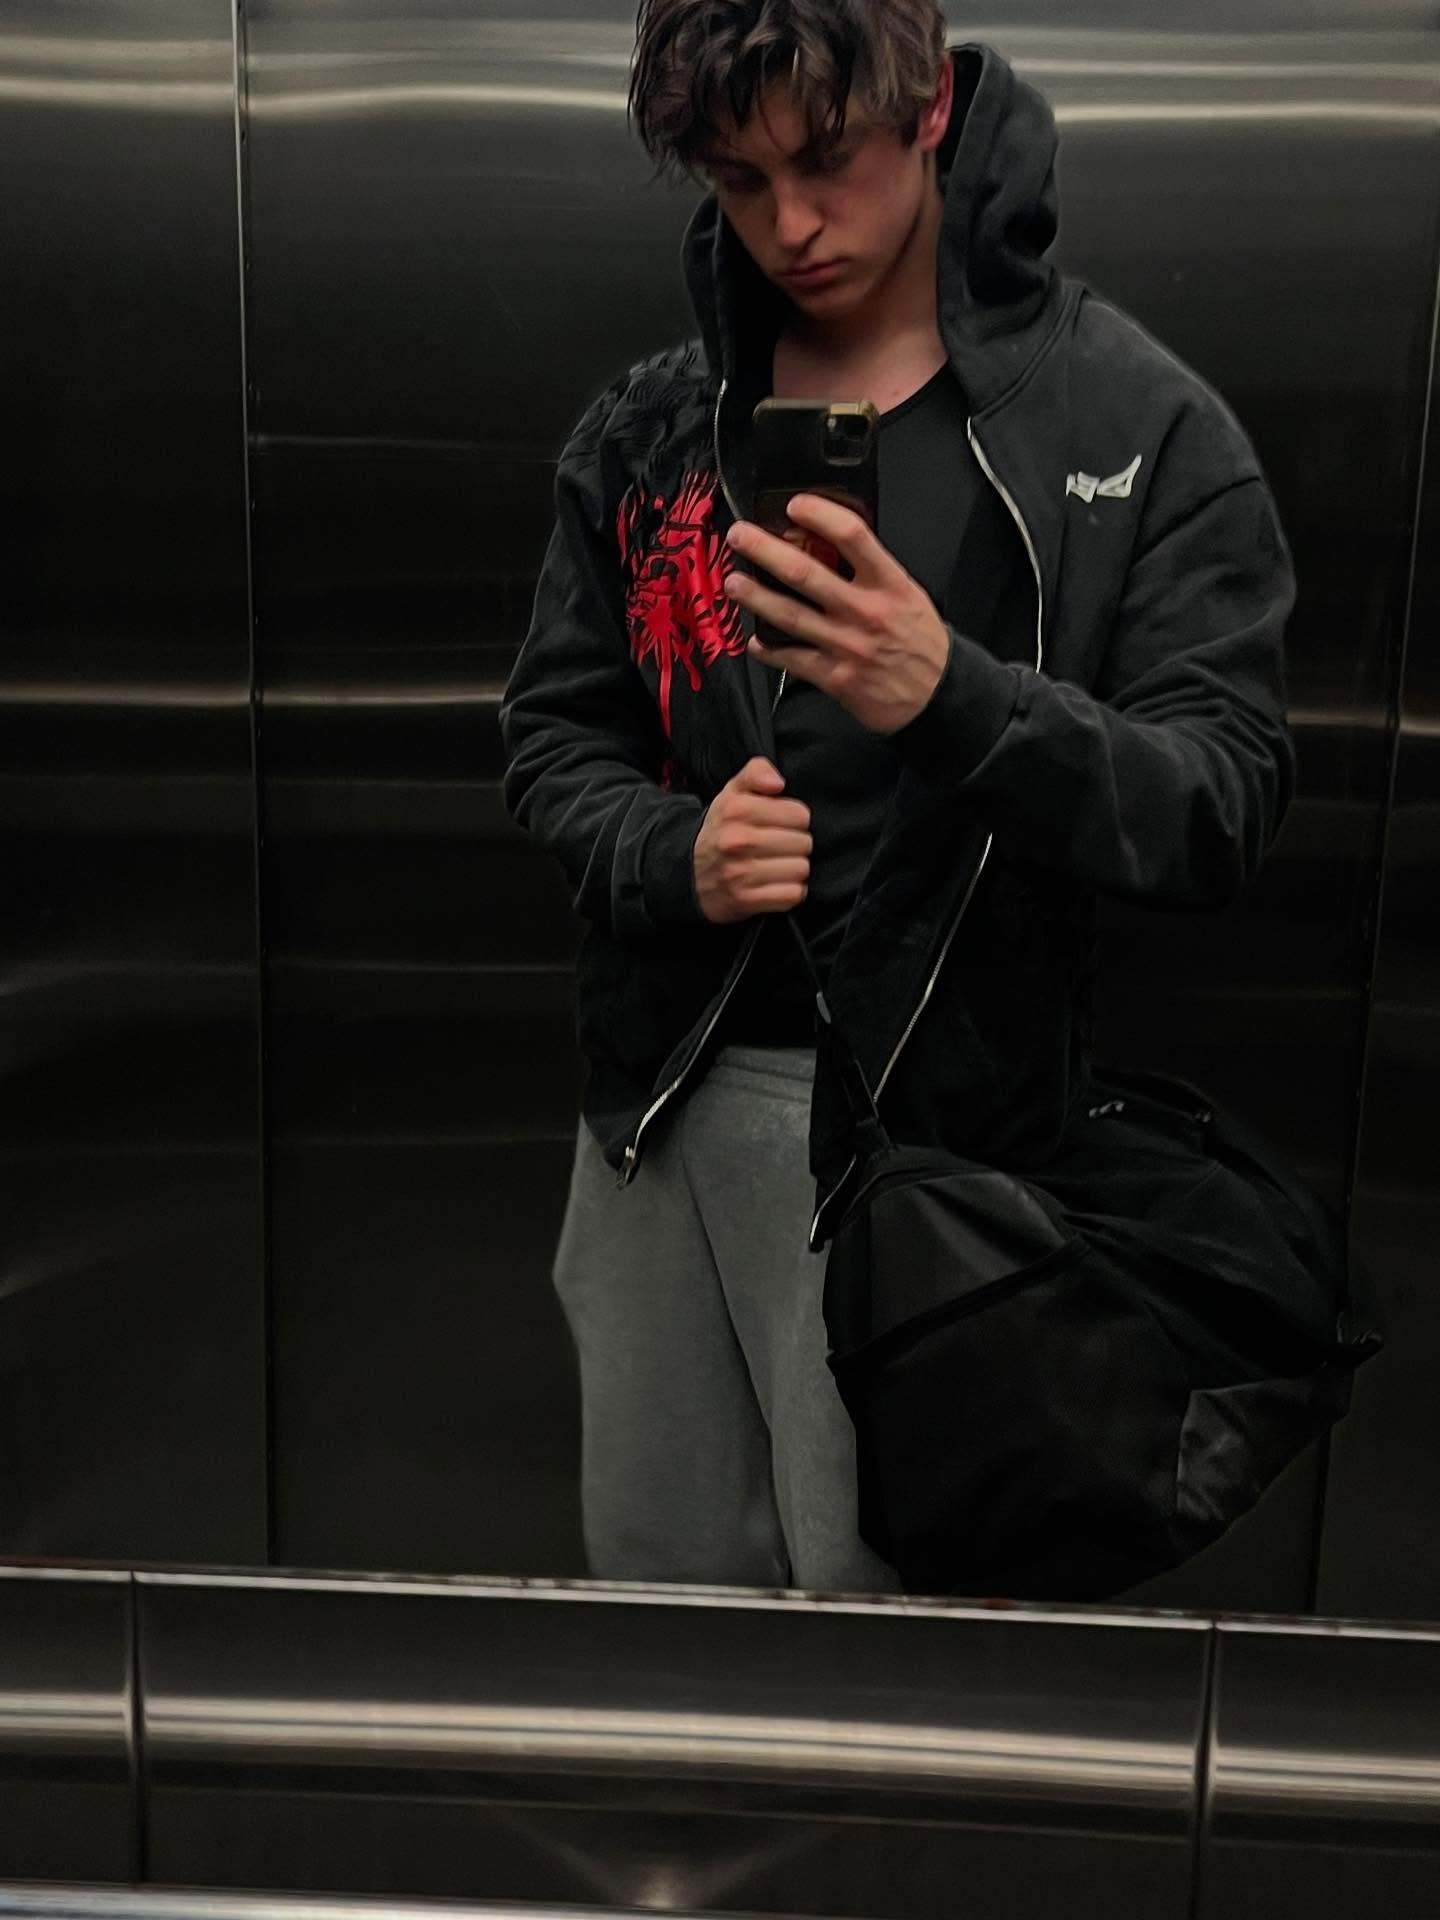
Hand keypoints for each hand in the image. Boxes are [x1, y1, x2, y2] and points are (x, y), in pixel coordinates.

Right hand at [692, 756, 812, 925]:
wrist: (688, 876)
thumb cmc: (721, 831)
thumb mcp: (732, 793)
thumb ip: (756, 772)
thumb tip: (778, 784)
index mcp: (737, 809)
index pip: (799, 815)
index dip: (794, 820)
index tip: (780, 825)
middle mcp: (738, 840)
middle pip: (803, 843)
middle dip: (795, 845)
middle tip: (778, 848)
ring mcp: (741, 873)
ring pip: (800, 869)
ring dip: (793, 870)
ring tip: (777, 867)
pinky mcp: (746, 900)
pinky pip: (792, 895)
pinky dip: (790, 892)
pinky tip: (776, 885)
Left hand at [722, 493, 951, 734]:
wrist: (937, 695)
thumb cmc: (919, 641)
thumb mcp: (908, 594)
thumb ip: (872, 573)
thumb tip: (828, 545)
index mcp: (889, 584)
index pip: (852, 536)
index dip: (819, 514)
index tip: (794, 504)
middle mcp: (866, 611)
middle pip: (805, 573)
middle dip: (765, 551)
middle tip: (740, 536)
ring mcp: (847, 645)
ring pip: (790, 616)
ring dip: (756, 597)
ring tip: (733, 583)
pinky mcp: (835, 677)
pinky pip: (792, 659)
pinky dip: (770, 649)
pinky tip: (756, 640)